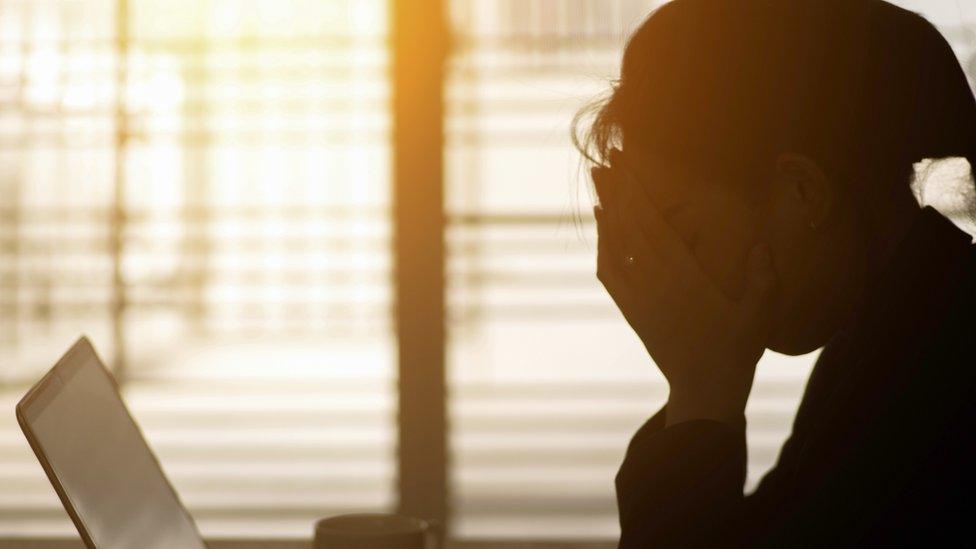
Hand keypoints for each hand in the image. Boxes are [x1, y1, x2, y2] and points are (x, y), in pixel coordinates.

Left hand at [592, 155, 776, 426]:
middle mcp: (656, 284)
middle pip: (629, 229)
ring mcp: (639, 298)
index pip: (655, 227)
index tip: (628, 167)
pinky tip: (603, 225)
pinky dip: (603, 245)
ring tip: (599, 182)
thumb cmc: (736, 349)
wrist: (704, 390)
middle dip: (617, 192)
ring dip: (606, 213)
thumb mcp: (760, 315)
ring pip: (614, 248)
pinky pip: (609, 273)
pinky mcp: (632, 310)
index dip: (638, 194)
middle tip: (605, 160)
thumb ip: (763, 279)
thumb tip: (762, 242)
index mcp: (685, 279)